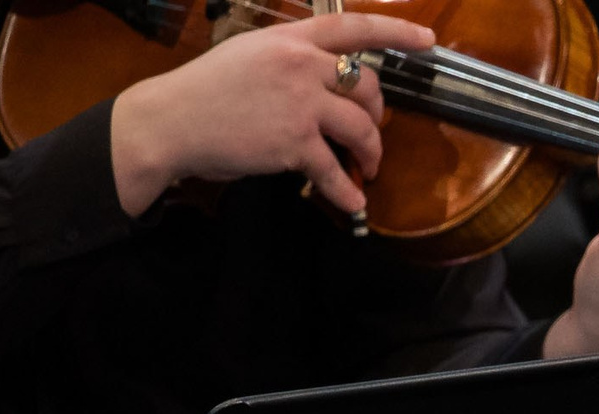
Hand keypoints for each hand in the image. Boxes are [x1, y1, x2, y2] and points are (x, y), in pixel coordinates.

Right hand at [109, 14, 431, 218]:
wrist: (170, 121)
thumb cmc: (207, 91)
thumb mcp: (250, 55)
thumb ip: (291, 61)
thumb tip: (327, 78)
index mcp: (289, 39)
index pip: (352, 25)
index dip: (396, 32)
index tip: (428, 41)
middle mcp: (299, 65)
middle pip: (367, 86)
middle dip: (377, 113)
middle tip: (370, 133)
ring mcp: (300, 103)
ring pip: (361, 128)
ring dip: (371, 153)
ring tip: (367, 167)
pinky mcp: (294, 142)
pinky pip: (336, 171)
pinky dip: (348, 192)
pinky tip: (354, 202)